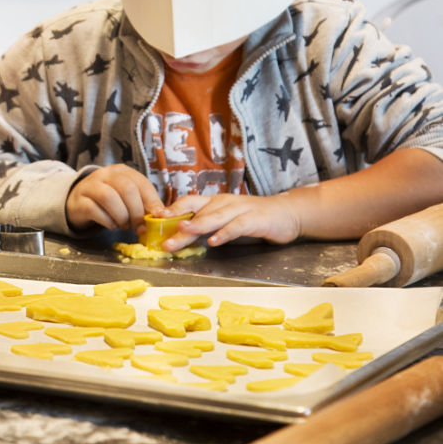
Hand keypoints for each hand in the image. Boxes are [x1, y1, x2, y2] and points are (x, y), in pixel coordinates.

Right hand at [66, 164, 163, 231]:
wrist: (78, 201)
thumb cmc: (109, 200)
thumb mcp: (127, 196)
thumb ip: (143, 203)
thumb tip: (161, 216)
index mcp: (122, 171)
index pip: (142, 183)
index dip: (153, 201)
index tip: (159, 216)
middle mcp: (106, 174)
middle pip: (127, 189)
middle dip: (137, 212)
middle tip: (139, 227)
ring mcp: (91, 186)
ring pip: (109, 197)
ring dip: (121, 216)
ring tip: (124, 226)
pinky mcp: (80, 201)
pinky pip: (94, 209)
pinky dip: (107, 221)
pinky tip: (111, 225)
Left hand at [161, 193, 300, 250]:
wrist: (287, 213)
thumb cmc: (252, 219)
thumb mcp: (225, 221)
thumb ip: (206, 227)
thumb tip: (180, 236)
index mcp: (214, 203)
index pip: (188, 203)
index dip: (172, 209)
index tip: (155, 219)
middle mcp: (223, 203)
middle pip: (197, 212)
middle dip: (178, 223)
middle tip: (162, 236)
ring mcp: (239, 210)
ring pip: (214, 216)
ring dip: (197, 225)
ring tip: (182, 231)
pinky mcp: (254, 219)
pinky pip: (237, 226)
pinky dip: (225, 233)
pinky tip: (214, 241)